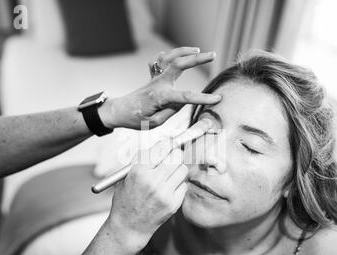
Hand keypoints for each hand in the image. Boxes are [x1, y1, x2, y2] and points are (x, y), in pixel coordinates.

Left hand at [99, 47, 220, 129]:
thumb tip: (182, 102)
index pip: (185, 97)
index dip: (203, 98)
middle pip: (179, 64)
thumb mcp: (153, 123)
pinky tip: (180, 55)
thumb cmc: (135, 120)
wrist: (118, 110)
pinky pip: (162, 60)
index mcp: (160, 97)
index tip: (218, 99)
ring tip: (199, 50)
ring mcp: (155, 78)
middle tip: (214, 54)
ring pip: (171, 57)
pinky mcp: (153, 76)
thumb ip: (169, 112)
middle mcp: (159, 83)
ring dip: (185, 51)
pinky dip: (171, 55)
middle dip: (197, 59)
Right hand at [106, 138, 187, 250]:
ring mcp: (165, 193)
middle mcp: (153, 181)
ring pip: (182, 169)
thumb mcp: (126, 176)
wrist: (129, 226)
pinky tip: (168, 189)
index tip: (170, 143)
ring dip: (177, 169)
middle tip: (171, 157)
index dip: (167, 144)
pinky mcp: (173, 203)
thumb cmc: (126, 200)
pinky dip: (178, 184)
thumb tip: (162, 145)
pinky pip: (183, 185)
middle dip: (174, 155)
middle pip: (176, 156)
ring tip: (168, 175)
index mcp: (139, 171)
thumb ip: (143, 160)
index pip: (161, 148)